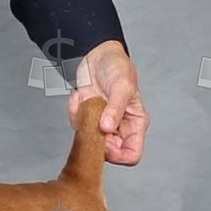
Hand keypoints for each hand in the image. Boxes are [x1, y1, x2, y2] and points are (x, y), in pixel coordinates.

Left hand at [68, 40, 146, 166]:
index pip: (131, 155)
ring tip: (89, 98)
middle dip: (96, 137)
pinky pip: (76, 125)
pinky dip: (75, 110)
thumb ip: (116, 108)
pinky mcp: (86, 119)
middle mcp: (120, 128)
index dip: (118, 155)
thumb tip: (107, 128)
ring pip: (90, 141)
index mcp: (135, 123)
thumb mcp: (122, 85)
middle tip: (93, 116)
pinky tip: (81, 96)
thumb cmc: (117, 68)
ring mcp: (102, 125)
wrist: (97, 56)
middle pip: (108, 153)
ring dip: (84, 120)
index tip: (105, 141)